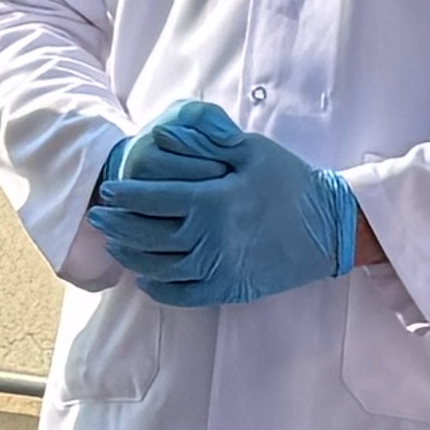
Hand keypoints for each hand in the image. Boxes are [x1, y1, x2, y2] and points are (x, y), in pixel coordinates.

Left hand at [88, 100, 357, 306]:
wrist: (329, 228)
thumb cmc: (291, 182)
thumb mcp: (252, 151)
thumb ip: (207, 142)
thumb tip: (166, 135)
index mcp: (212, 201)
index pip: (152, 199)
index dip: (124, 196)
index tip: (108, 192)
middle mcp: (209, 239)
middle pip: (146, 235)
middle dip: (117, 225)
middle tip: (99, 217)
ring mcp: (218, 269)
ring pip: (158, 267)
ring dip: (131, 256)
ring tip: (117, 244)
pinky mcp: (228, 290)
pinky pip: (181, 294)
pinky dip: (157, 288)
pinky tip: (147, 277)